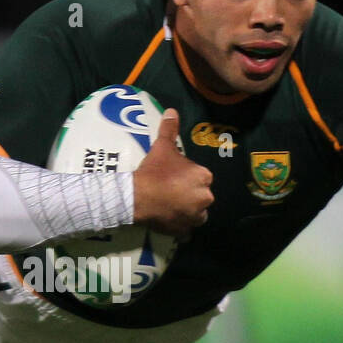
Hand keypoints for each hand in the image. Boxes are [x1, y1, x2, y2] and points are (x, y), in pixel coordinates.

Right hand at [132, 108, 213, 238]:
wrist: (137, 197)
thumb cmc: (154, 171)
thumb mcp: (162, 147)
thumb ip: (169, 129)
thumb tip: (172, 111)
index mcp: (204, 177)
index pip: (201, 176)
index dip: (189, 177)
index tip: (176, 176)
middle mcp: (205, 198)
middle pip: (201, 195)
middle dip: (190, 194)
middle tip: (171, 191)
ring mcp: (195, 217)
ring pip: (197, 214)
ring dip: (189, 211)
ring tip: (172, 207)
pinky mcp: (184, 231)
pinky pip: (186, 231)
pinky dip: (181, 229)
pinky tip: (171, 222)